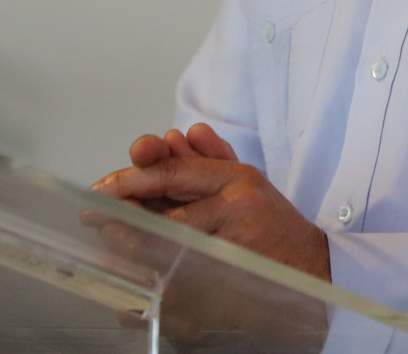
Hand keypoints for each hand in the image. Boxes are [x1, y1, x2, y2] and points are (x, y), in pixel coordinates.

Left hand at [93, 123, 332, 282]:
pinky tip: (135, 267)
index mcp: (238, 179)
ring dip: (132, 238)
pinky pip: (184, 271)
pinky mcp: (233, 274)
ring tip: (108, 237)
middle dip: (124, 206)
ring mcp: (235, 241)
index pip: (173, 170)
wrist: (314, 269)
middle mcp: (237, 204)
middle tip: (93, 212)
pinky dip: (155, 268)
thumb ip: (213, 158)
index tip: (100, 189)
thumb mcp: (248, 184)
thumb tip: (180, 134)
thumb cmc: (275, 227)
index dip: (131, 178)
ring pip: (170, 238)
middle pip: (166, 202)